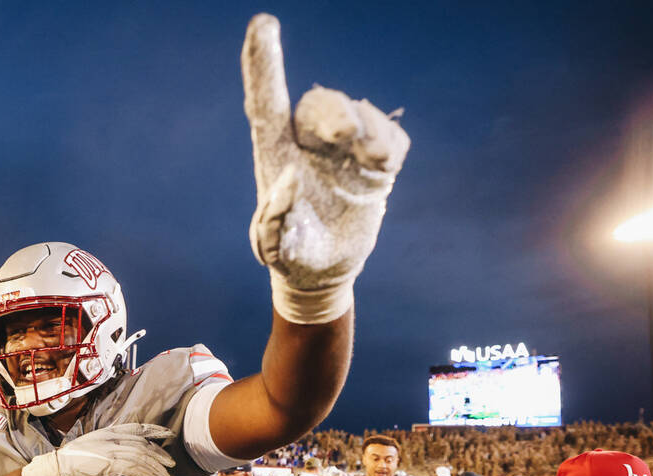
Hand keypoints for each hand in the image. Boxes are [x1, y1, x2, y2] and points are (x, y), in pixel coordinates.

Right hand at [20, 423, 175, 475]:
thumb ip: (111, 444)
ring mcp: (111, 450)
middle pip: (144, 445)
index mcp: (110, 431)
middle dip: (160, 455)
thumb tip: (129, 451)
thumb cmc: (74, 459)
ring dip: (154, 468)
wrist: (59, 468)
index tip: (169, 434)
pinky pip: (133, 469)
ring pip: (141, 457)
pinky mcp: (109, 464)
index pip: (139, 428)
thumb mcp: (95, 444)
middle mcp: (112, 438)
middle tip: (170, 464)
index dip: (156, 430)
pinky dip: (144, 475)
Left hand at [242, 13, 409, 323]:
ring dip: (366, 131)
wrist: (325, 274)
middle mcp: (308, 146)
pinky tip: (380, 170)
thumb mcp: (275, 250)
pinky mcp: (375, 164)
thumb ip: (275, 223)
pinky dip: (389, 145)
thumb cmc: (290, 258)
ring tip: (367, 160)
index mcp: (275, 157)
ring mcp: (344, 151)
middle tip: (345, 135)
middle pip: (318, 104)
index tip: (262, 23)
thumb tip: (288, 182)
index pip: (266, 102)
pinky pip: (390, 138)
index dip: (263, 64)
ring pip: (358, 114)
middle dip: (334, 110)